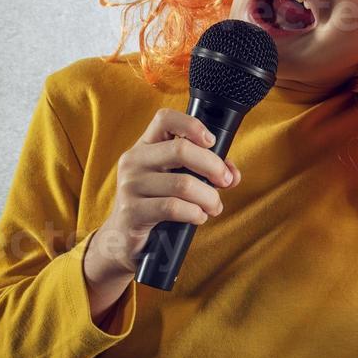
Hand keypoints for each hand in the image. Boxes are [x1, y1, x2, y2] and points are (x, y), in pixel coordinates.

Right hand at [84, 108, 239, 288]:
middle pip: (181, 149)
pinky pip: (174, 207)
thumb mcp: (178, 180)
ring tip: (213, 207)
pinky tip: (198, 217)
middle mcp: (133, 161)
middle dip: (214, 166)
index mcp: (145, 146)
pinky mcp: (132, 211)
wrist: (125, 239)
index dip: (192, 125)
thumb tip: (233, 174)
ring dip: (209, 197)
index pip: (165, 118)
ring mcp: (130, 186)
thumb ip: (206, 172)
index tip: (211, 142)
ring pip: (183, 184)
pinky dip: (195, 213)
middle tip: (226, 181)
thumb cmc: (157, 204)